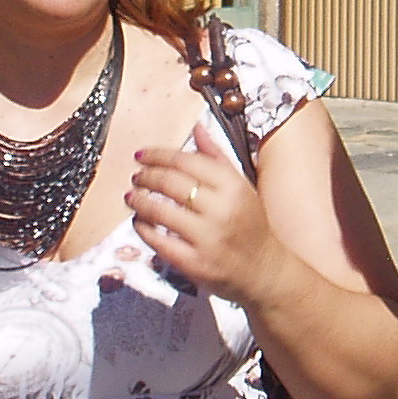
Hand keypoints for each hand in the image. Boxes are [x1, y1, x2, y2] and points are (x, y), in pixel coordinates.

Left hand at [127, 128, 286, 303]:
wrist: (265, 270)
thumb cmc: (251, 225)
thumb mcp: (241, 186)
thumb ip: (216, 157)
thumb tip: (197, 128)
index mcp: (232, 186)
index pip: (185, 161)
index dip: (158, 155)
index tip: (142, 155)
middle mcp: (221, 210)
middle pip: (170, 183)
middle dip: (145, 176)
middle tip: (136, 176)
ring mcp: (207, 238)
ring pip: (159, 211)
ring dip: (138, 200)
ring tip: (131, 196)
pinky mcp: (195, 263)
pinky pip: (159, 241)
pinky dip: (143, 228)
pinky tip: (140, 221)